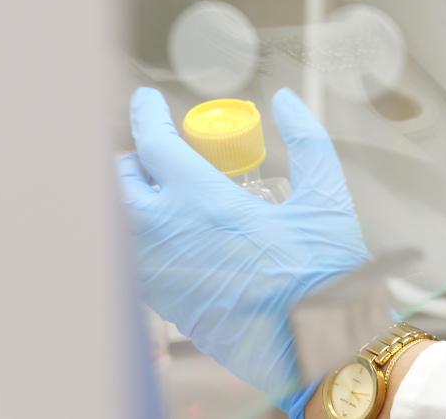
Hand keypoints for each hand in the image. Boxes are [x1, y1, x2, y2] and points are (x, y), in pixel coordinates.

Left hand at [118, 88, 367, 412]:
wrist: (313, 346)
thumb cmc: (322, 274)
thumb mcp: (327, 197)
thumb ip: (307, 140)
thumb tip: (286, 100)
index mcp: (205, 203)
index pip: (153, 146)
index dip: (146, 116)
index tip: (147, 102)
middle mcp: (168, 236)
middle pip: (119, 182)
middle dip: (132, 159)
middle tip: (156, 150)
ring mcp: (159, 273)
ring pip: (118, 222)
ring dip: (132, 198)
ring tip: (160, 188)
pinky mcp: (163, 302)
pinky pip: (131, 258)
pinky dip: (139, 235)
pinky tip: (170, 233)